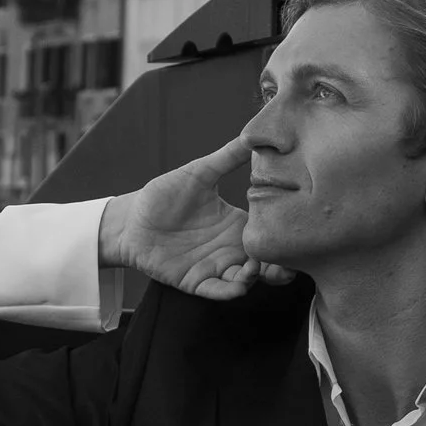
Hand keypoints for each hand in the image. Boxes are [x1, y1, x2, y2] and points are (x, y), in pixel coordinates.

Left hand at [99, 150, 291, 302]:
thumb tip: (256, 133)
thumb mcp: (200, 172)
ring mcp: (215, 266)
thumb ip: (229, 156)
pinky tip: (237, 285)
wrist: (131, 219)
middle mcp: (231, 247)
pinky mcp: (196, 281)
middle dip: (279, 266)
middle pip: (265, 263)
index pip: (270, 233)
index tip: (294, 231)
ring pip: (246, 280)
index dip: (283, 236)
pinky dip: (230, 292)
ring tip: (254, 268)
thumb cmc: (164, 194)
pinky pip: (218, 291)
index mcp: (238, 222)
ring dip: (255, 278)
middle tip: (285, 261)